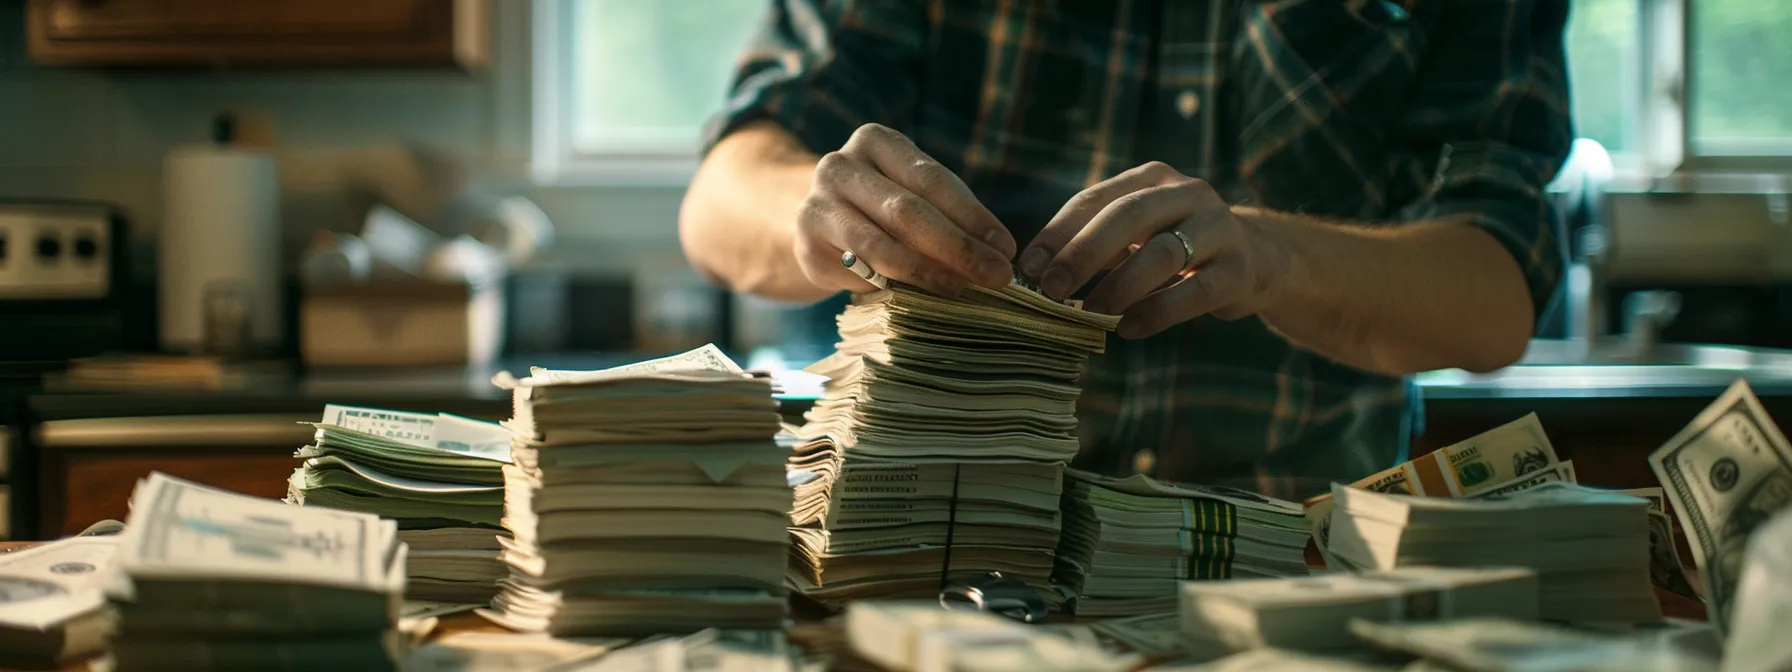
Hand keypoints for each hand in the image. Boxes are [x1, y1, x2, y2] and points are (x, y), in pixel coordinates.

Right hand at [794, 124, 1016, 295]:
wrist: (818, 224)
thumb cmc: (882, 206)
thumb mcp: (914, 195)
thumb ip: (950, 214)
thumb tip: (998, 252)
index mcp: (875, 141)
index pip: (932, 178)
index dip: (973, 216)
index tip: (1006, 248)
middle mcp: (840, 165)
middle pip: (907, 211)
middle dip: (958, 247)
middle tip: (997, 276)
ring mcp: (817, 204)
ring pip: (880, 245)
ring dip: (928, 272)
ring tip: (963, 289)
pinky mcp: (806, 245)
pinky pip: (859, 271)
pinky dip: (894, 285)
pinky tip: (922, 296)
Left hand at [1017, 162, 1288, 338]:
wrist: (1257, 259)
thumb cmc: (1176, 247)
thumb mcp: (1138, 233)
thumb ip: (1095, 244)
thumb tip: (1036, 275)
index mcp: (1152, 178)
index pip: (1094, 198)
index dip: (1057, 233)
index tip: (1028, 268)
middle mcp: (1188, 193)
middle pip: (1128, 216)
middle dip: (1083, 253)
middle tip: (1051, 289)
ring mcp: (1219, 228)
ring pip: (1162, 253)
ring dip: (1119, 286)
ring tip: (1089, 313)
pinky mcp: (1239, 269)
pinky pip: (1194, 292)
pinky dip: (1156, 313)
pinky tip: (1128, 329)